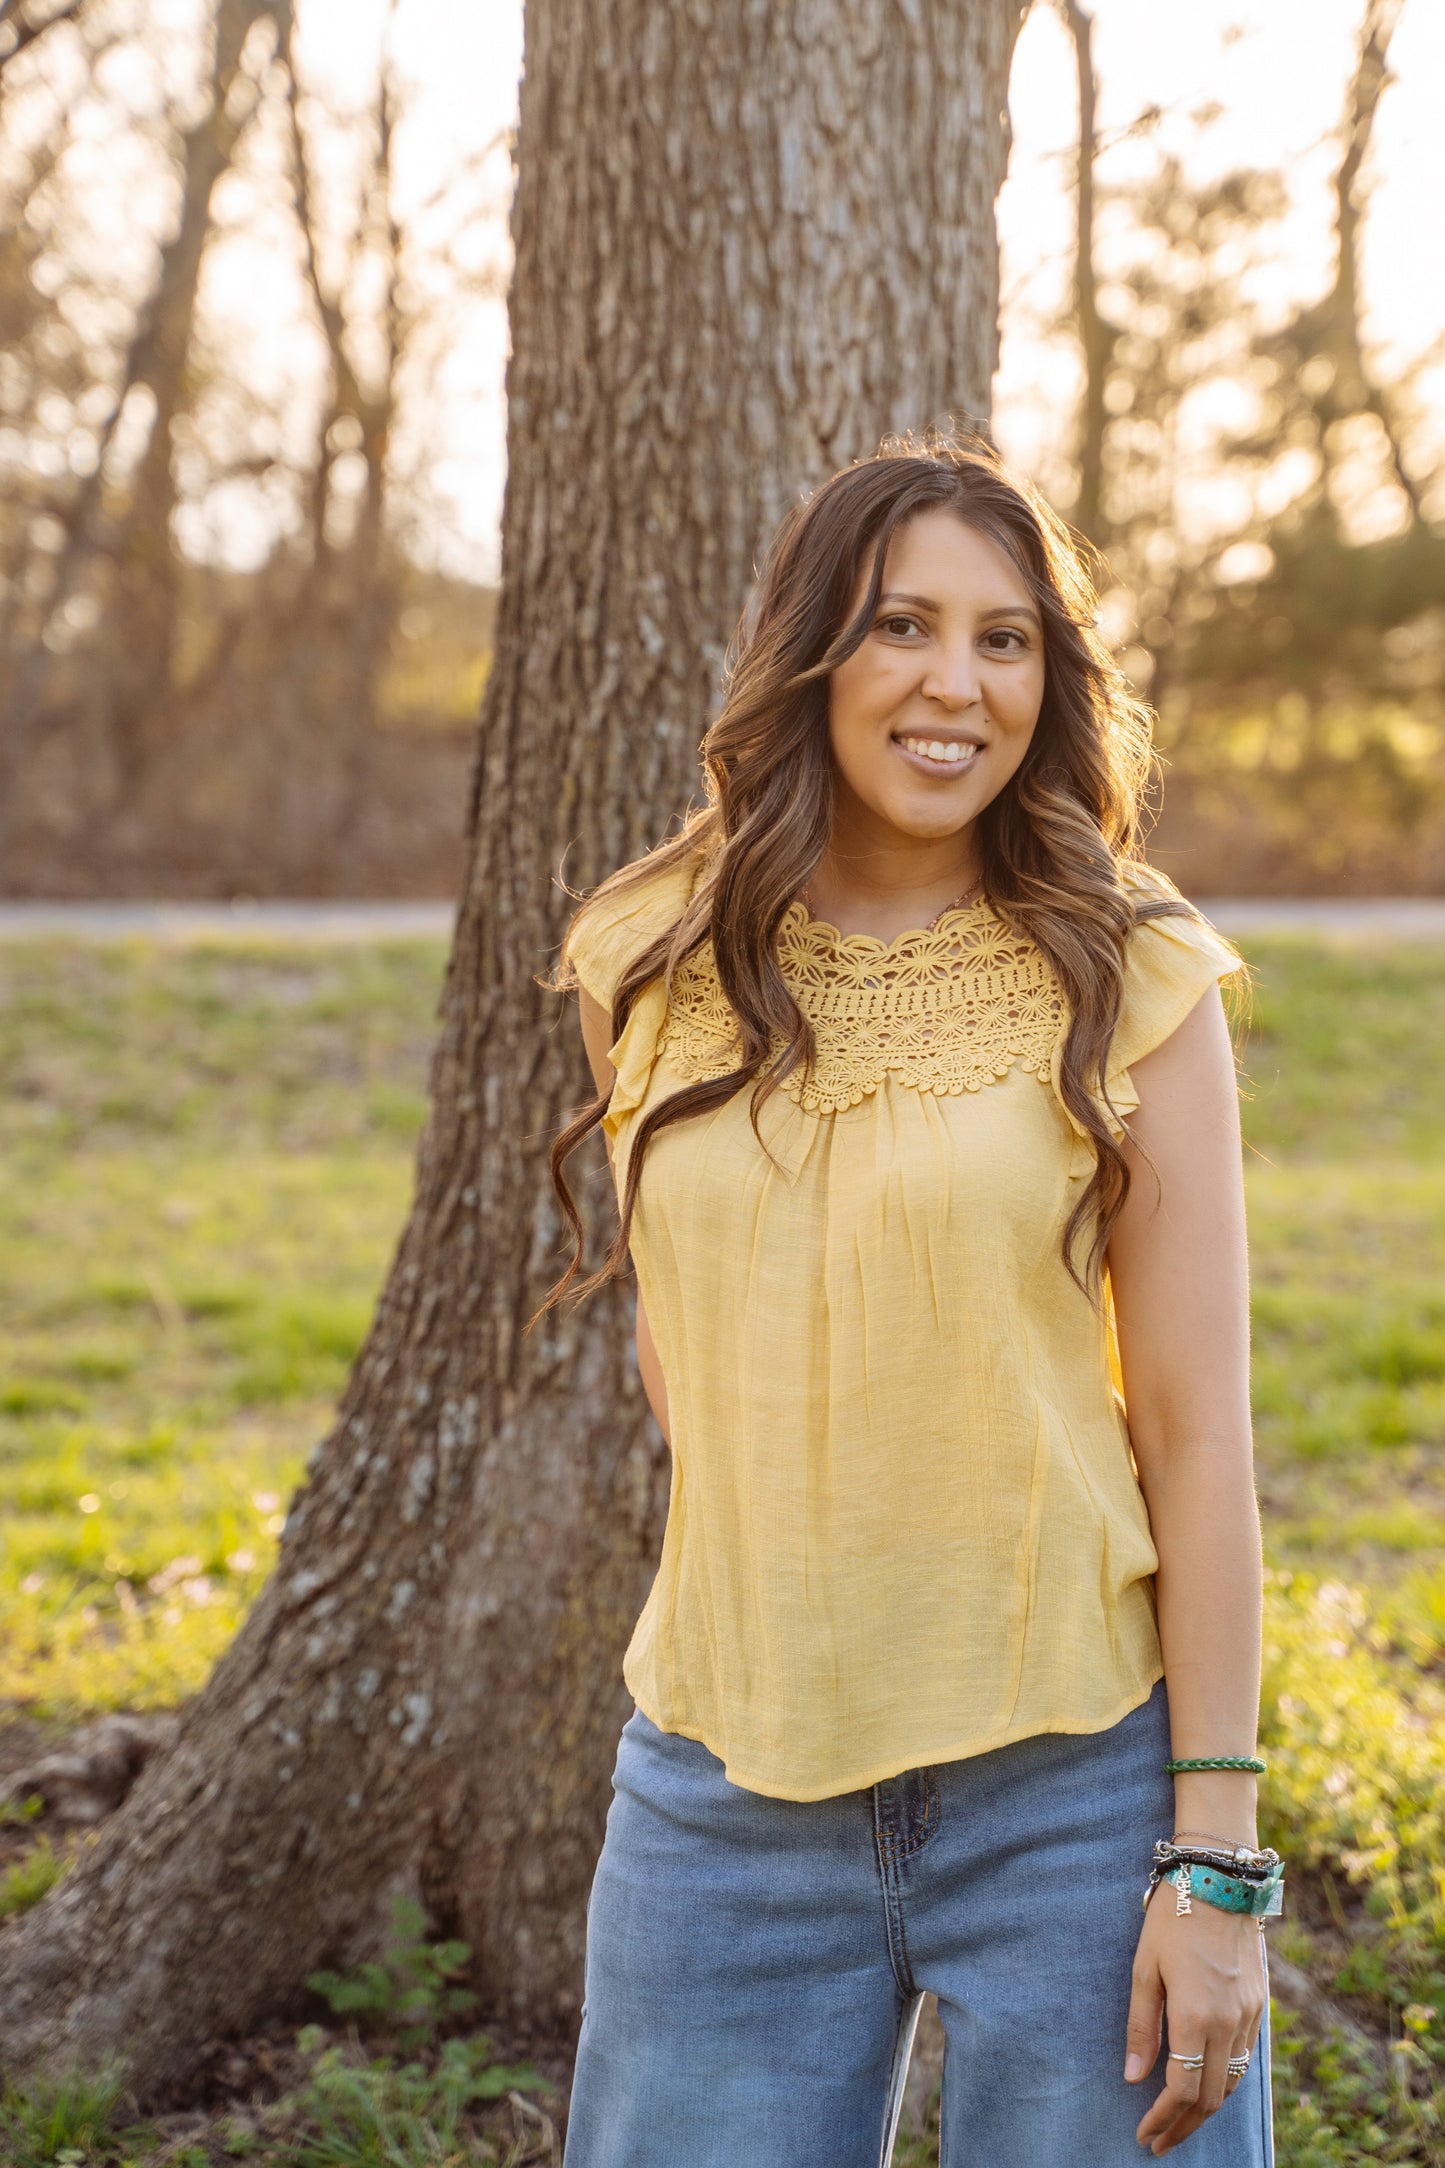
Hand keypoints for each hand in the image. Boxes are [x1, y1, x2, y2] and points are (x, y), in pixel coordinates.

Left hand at [1124, 1879, 1266, 2155]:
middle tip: (1159, 2141)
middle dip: (1183, 2126)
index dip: (1162, 2119)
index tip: (1144, 2134)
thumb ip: (1141, 2027)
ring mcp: (1249, 2016)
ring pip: (1232, 2083)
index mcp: (1196, 2016)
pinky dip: (1225, 2082)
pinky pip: (1245, 2060)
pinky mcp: (1260, 2006)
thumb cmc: (1171, 1920)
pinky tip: (1206, 2084)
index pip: (1182, 2091)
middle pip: (1210, 2098)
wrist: (1219, 1881)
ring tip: (1179, 2121)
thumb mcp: (1144, 1969)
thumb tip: (1133, 2078)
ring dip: (1206, 2109)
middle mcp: (1228, 2023)